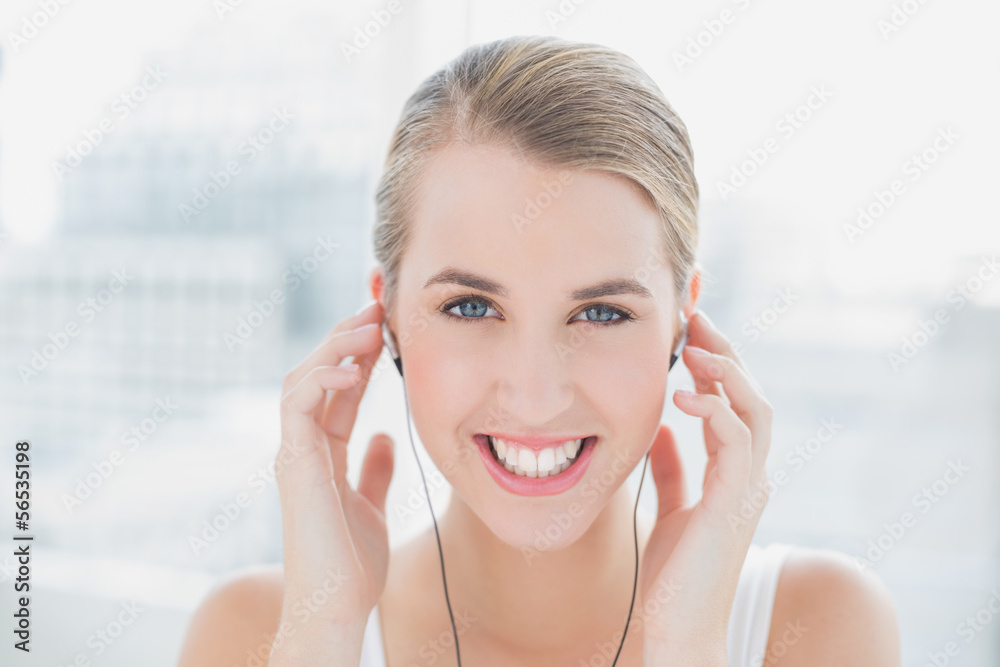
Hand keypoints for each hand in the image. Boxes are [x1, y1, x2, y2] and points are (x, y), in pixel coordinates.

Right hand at [269, 300, 394, 665]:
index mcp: (323, 451)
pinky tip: (352, 368)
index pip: (339, 387)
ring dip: (334, 348)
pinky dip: (321, 381)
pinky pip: (297, 407)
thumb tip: (386, 437)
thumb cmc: (352, 564)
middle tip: (377, 307)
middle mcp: (303, 446)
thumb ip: (374, 469)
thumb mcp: (373, 504)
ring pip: (301, 380)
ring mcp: (294, 453)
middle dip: (346, 337)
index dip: (360, 353)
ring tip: (367, 325)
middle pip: (316, 374)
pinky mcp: (293, 464)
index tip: (387, 323)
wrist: (337, 606)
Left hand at [639, 310, 772, 665]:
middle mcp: (748, 478)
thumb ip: (673, 470)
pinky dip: (716, 411)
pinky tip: (684, 397)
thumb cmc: (673, 578)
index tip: (688, 337)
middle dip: (726, 355)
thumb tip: (663, 429)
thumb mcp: (669, 510)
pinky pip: (737, 443)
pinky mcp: (734, 504)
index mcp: (733, 477)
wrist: (675, 631)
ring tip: (696, 345)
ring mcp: (747, 491)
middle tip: (695, 320)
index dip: (716, 368)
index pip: (734, 406)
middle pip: (752, 399)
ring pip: (755, 412)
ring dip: (727, 372)